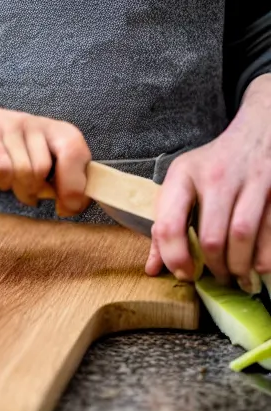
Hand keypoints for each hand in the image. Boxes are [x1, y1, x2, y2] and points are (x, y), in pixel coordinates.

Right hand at [0, 99, 91, 214]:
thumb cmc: (10, 152)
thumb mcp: (43, 161)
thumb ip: (62, 179)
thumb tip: (74, 204)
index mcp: (58, 131)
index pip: (76, 154)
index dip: (74, 187)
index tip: (67, 207)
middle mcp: (36, 125)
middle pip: (42, 170)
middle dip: (37, 190)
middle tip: (30, 192)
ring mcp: (11, 130)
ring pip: (23, 174)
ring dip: (18, 188)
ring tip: (10, 180)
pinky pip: (2, 175)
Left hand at [146, 74, 270, 288]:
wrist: (258, 132)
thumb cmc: (213, 165)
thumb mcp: (182, 184)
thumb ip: (165, 226)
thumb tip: (152, 269)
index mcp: (184, 176)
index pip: (170, 225)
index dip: (174, 258)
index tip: (183, 274)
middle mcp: (217, 177)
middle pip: (211, 237)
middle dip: (214, 267)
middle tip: (215, 279)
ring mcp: (251, 181)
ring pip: (243, 237)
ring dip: (240, 266)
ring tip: (237, 277)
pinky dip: (265, 257)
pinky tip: (258, 265)